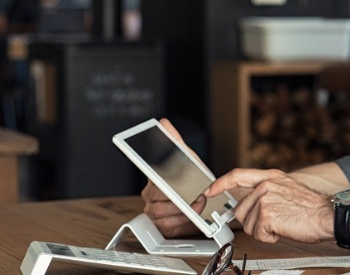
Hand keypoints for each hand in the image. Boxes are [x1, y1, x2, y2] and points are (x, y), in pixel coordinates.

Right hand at [140, 119, 205, 237]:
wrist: (200, 197)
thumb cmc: (190, 177)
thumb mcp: (186, 157)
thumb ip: (174, 141)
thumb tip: (163, 123)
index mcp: (153, 177)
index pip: (152, 179)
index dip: (161, 183)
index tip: (170, 187)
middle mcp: (150, 194)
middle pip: (158, 198)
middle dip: (180, 198)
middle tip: (196, 196)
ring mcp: (153, 210)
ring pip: (161, 213)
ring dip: (182, 211)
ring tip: (197, 205)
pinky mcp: (160, 224)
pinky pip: (166, 225)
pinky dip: (181, 222)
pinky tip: (190, 215)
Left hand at [206, 168, 332, 243]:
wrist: (328, 215)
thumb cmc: (312, 207)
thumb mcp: (287, 189)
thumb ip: (267, 191)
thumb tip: (249, 203)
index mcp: (271, 177)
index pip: (237, 175)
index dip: (220, 184)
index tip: (210, 191)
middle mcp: (266, 185)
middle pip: (240, 210)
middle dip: (253, 222)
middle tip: (274, 221)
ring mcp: (265, 199)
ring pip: (248, 224)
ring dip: (264, 230)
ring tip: (283, 223)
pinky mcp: (266, 215)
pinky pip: (258, 234)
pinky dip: (270, 237)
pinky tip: (284, 229)